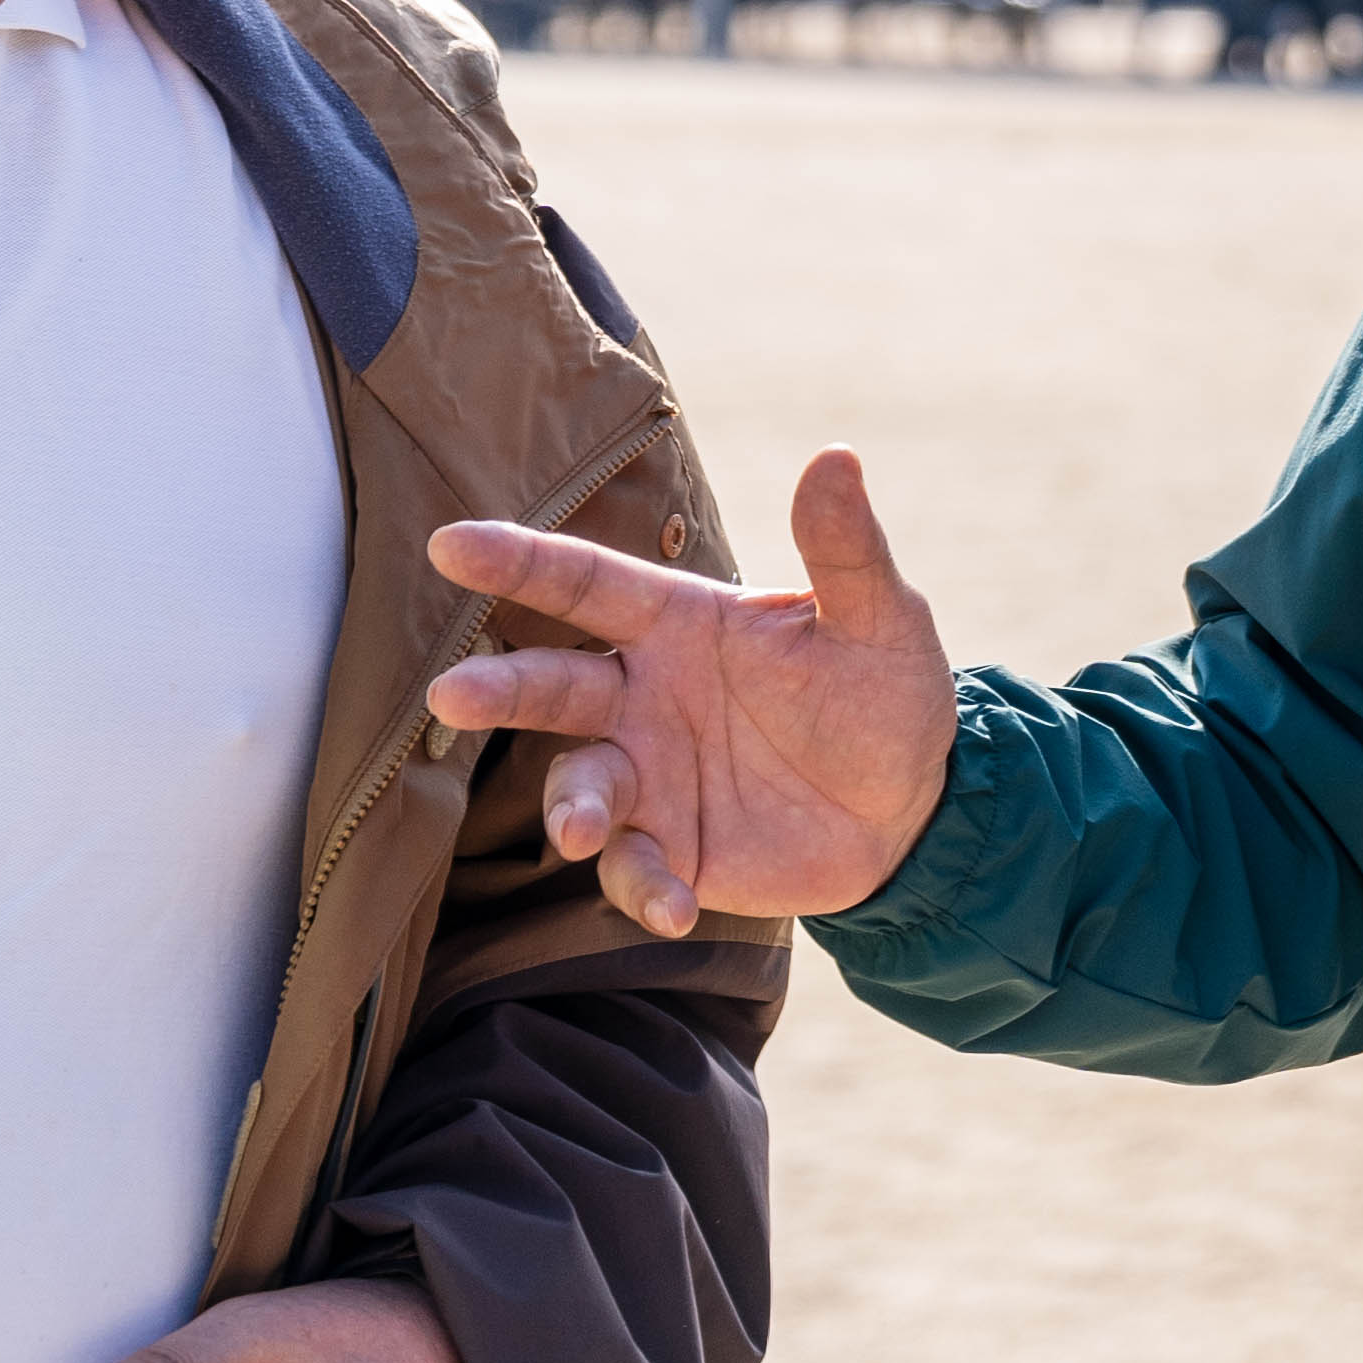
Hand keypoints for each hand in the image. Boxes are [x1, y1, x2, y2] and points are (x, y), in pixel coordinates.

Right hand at [428, 448, 958, 931]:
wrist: (913, 807)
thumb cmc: (884, 695)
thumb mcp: (880, 621)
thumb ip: (847, 552)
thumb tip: (837, 456)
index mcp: (681, 624)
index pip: (587, 584)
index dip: (518, 562)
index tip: (449, 544)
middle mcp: (644, 697)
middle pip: (551, 685)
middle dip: (498, 689)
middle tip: (452, 696)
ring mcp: (651, 777)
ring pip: (581, 785)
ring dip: (572, 807)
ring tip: (580, 831)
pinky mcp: (671, 850)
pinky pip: (637, 871)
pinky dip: (645, 889)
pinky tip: (678, 907)